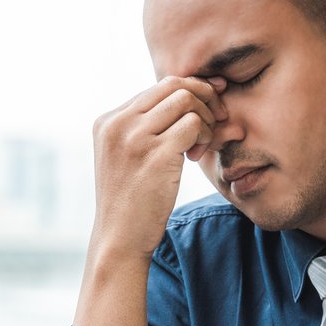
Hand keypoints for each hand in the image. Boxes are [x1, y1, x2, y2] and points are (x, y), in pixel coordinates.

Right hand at [89, 75, 227, 262]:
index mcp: (107, 121)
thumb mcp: (126, 158)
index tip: (210, 106)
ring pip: (186, 100)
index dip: (190, 92)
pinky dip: (204, 135)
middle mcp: (117, 123)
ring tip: (202, 146)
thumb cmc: (130, 202)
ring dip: (205, 119)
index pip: (156, 87)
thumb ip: (145, 129)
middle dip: (203, 97)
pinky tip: (197, 157)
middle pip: (173, 85)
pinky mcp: (155, 153)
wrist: (120, 239)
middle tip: (217, 119)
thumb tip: (185, 98)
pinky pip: (193, 124)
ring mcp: (134, 137)